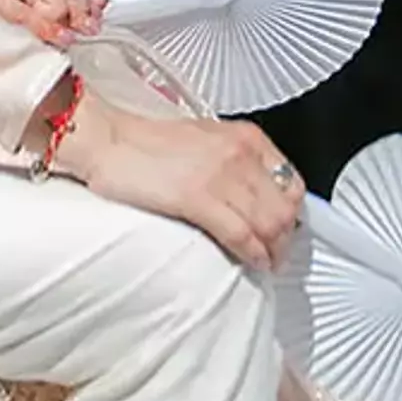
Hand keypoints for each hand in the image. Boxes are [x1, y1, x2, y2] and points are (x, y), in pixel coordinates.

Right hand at [48, 95, 306, 269]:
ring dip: (274, 249)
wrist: (108, 140)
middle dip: (286, 236)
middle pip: (284, 205)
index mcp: (248, 138)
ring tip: (269, 262)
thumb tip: (255, 192)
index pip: (291, 180)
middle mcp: (241, 154)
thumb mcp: (208, 140)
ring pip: (268, 222)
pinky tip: (254, 262)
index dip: (294, 210)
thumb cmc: (147, 143)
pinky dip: (253, 252)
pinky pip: (239, 232)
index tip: (289, 227)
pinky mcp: (196, 198)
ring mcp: (221, 176)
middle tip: (280, 253)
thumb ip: (236, 161)